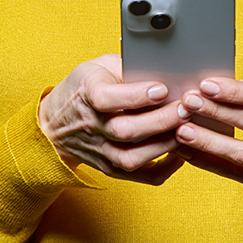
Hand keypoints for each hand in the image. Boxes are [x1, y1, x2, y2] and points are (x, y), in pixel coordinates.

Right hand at [38, 54, 184, 184]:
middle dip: (161, 120)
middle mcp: (91, 126)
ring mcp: (100, 151)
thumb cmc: (84, 87)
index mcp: (87, 95)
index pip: (107, 99)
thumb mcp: (100, 66)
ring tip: (187, 128)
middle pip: (125, 130)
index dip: (135, 95)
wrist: (55, 124)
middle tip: (186, 108)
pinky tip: (181, 152)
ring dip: (164, 144)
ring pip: (133, 157)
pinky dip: (164, 168)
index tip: (162, 88)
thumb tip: (165, 68)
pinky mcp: (110, 168)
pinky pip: (139, 176)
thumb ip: (128, 67)